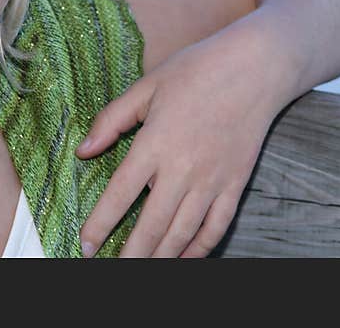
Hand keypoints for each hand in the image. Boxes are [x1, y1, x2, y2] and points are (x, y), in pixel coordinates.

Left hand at [75, 21, 290, 256]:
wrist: (256, 68)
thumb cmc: (197, 70)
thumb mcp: (147, 86)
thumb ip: (111, 120)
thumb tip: (83, 150)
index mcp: (156, 143)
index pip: (121, 194)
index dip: (100, 224)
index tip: (85, 245)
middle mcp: (183, 168)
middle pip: (152, 225)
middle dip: (130, 255)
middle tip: (112, 271)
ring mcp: (212, 180)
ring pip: (182, 233)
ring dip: (160, 257)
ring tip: (141, 271)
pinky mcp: (235, 184)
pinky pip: (216, 227)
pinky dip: (199, 250)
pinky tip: (183, 260)